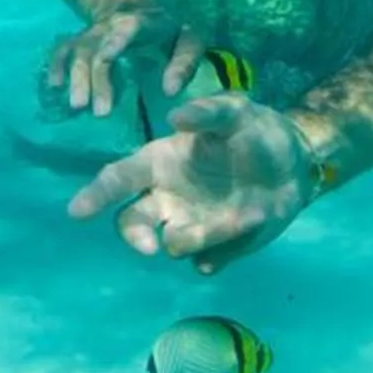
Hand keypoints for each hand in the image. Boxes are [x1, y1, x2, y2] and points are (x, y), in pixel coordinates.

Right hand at [44, 8, 203, 117]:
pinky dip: (56, 66)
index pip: (127, 27)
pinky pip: (63, 50)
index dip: (116, 39)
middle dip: (97, 79)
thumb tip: (170, 92)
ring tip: (77, 107)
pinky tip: (54, 86)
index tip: (107, 57)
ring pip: (79, 52)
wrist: (136, 7)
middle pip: (98, 48)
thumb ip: (184, 64)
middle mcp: (111, 25)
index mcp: (141, 22)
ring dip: (76, 78)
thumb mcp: (188, 41)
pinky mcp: (79, 42)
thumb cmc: (168, 32)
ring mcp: (92, 33)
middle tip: (100, 112)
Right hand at [66, 94, 318, 274]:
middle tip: (152, 246)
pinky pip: (207, 261)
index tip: (77, 212)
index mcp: (160, 163)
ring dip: (205, 234)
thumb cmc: (254, 132)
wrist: (295, 165)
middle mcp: (166, 200)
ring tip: (246, 213)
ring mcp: (189, 227)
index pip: (118, 179)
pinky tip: (249, 225)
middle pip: (131, 224)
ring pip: (174, 245)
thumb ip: (207, 112)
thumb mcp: (236, 112)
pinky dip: (224, 251)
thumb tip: (175, 117)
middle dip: (135, 238)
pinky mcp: (216, 250)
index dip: (95, 194)